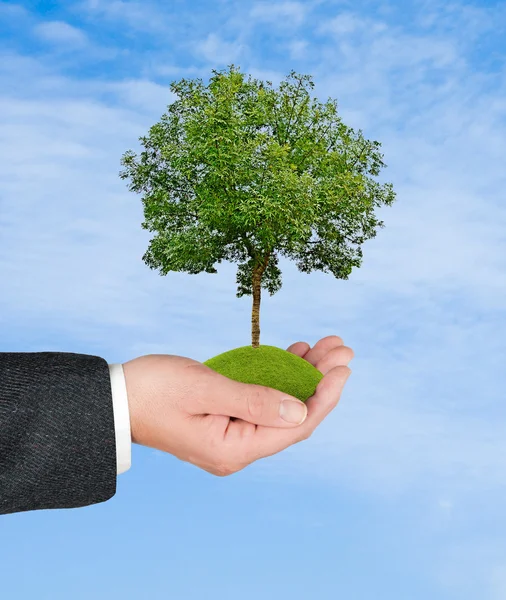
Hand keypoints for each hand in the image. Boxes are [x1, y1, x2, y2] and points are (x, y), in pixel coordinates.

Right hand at [122, 335, 352, 475]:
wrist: (114, 399)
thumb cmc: (152, 390)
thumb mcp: (204, 389)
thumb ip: (254, 401)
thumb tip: (302, 411)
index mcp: (234, 449)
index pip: (295, 426)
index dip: (324, 396)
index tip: (343, 366)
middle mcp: (238, 449)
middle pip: (293, 415)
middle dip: (319, 381)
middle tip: (341, 349)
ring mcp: (232, 435)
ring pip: (280, 405)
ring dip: (303, 375)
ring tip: (324, 346)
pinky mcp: (225, 420)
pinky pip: (262, 400)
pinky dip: (279, 376)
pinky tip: (294, 353)